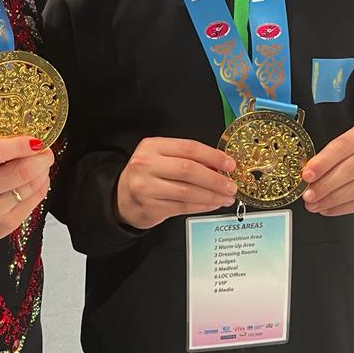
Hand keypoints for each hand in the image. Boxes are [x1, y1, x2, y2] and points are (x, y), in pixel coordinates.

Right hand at [0, 136, 53, 242]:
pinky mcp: (7, 223)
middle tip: (46, 152)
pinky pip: (35, 199)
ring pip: (29, 186)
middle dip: (39, 159)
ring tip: (41, 165)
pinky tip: (38, 179)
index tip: (35, 142)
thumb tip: (30, 140)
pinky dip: (42, 185)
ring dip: (42, 172)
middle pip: (17, 173)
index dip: (19, 146)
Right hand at [116, 137, 236, 229]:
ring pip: (187, 191)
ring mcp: (146, 187)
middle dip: (215, 179)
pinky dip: (201, 206)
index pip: (189, 148)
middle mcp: (146, 164)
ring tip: (226, 197)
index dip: (213, 156)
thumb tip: (221, 166)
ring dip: (211, 196)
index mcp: (152, 146)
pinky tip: (212, 204)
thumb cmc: (148, 175)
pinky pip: (182, 206)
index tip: (230, 164)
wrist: (121, 197)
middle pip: (188, 169)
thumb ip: (187, 158)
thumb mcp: (162, 157)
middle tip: (231, 186)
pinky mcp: (150, 206)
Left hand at [301, 121, 353, 216]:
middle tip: (308, 195)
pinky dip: (343, 208)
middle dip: (325, 185)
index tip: (306, 175)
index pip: (342, 146)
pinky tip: (329, 209)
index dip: (322, 162)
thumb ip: (331, 157)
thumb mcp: (351, 147)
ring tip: (315, 204)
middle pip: (350, 169)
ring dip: (332, 199)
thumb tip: (308, 175)